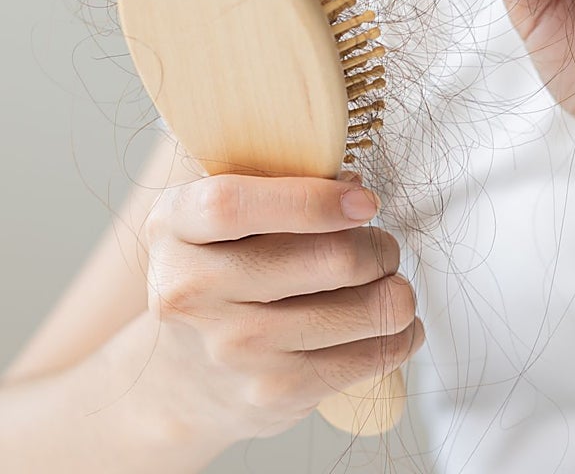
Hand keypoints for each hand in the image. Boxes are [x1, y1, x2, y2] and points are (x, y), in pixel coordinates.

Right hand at [138, 173, 421, 440]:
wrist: (181, 382)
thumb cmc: (216, 275)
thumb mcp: (209, 220)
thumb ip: (265, 183)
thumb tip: (352, 182)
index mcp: (173, 228)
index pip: (233, 205)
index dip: (312, 199)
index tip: (365, 201)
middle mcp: (194, 291)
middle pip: (329, 258)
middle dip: (378, 246)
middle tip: (380, 244)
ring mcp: (234, 349)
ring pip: (363, 307)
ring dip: (396, 290)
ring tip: (388, 283)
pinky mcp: (274, 391)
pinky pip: (370, 355)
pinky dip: (401, 334)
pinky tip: (396, 324)